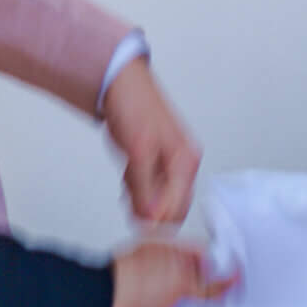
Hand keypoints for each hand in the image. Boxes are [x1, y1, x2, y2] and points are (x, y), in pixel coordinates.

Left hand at [103, 57, 199, 225]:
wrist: (120, 85)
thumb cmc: (134, 107)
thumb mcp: (138, 152)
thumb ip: (144, 188)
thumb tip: (150, 218)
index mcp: (186, 162)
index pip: (178, 208)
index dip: (155, 220)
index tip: (135, 221)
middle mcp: (184, 164)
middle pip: (171, 207)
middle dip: (148, 209)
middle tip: (128, 196)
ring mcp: (172, 163)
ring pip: (159, 199)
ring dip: (141, 198)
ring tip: (127, 180)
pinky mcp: (159, 161)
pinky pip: (152, 187)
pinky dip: (138, 188)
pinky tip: (128, 176)